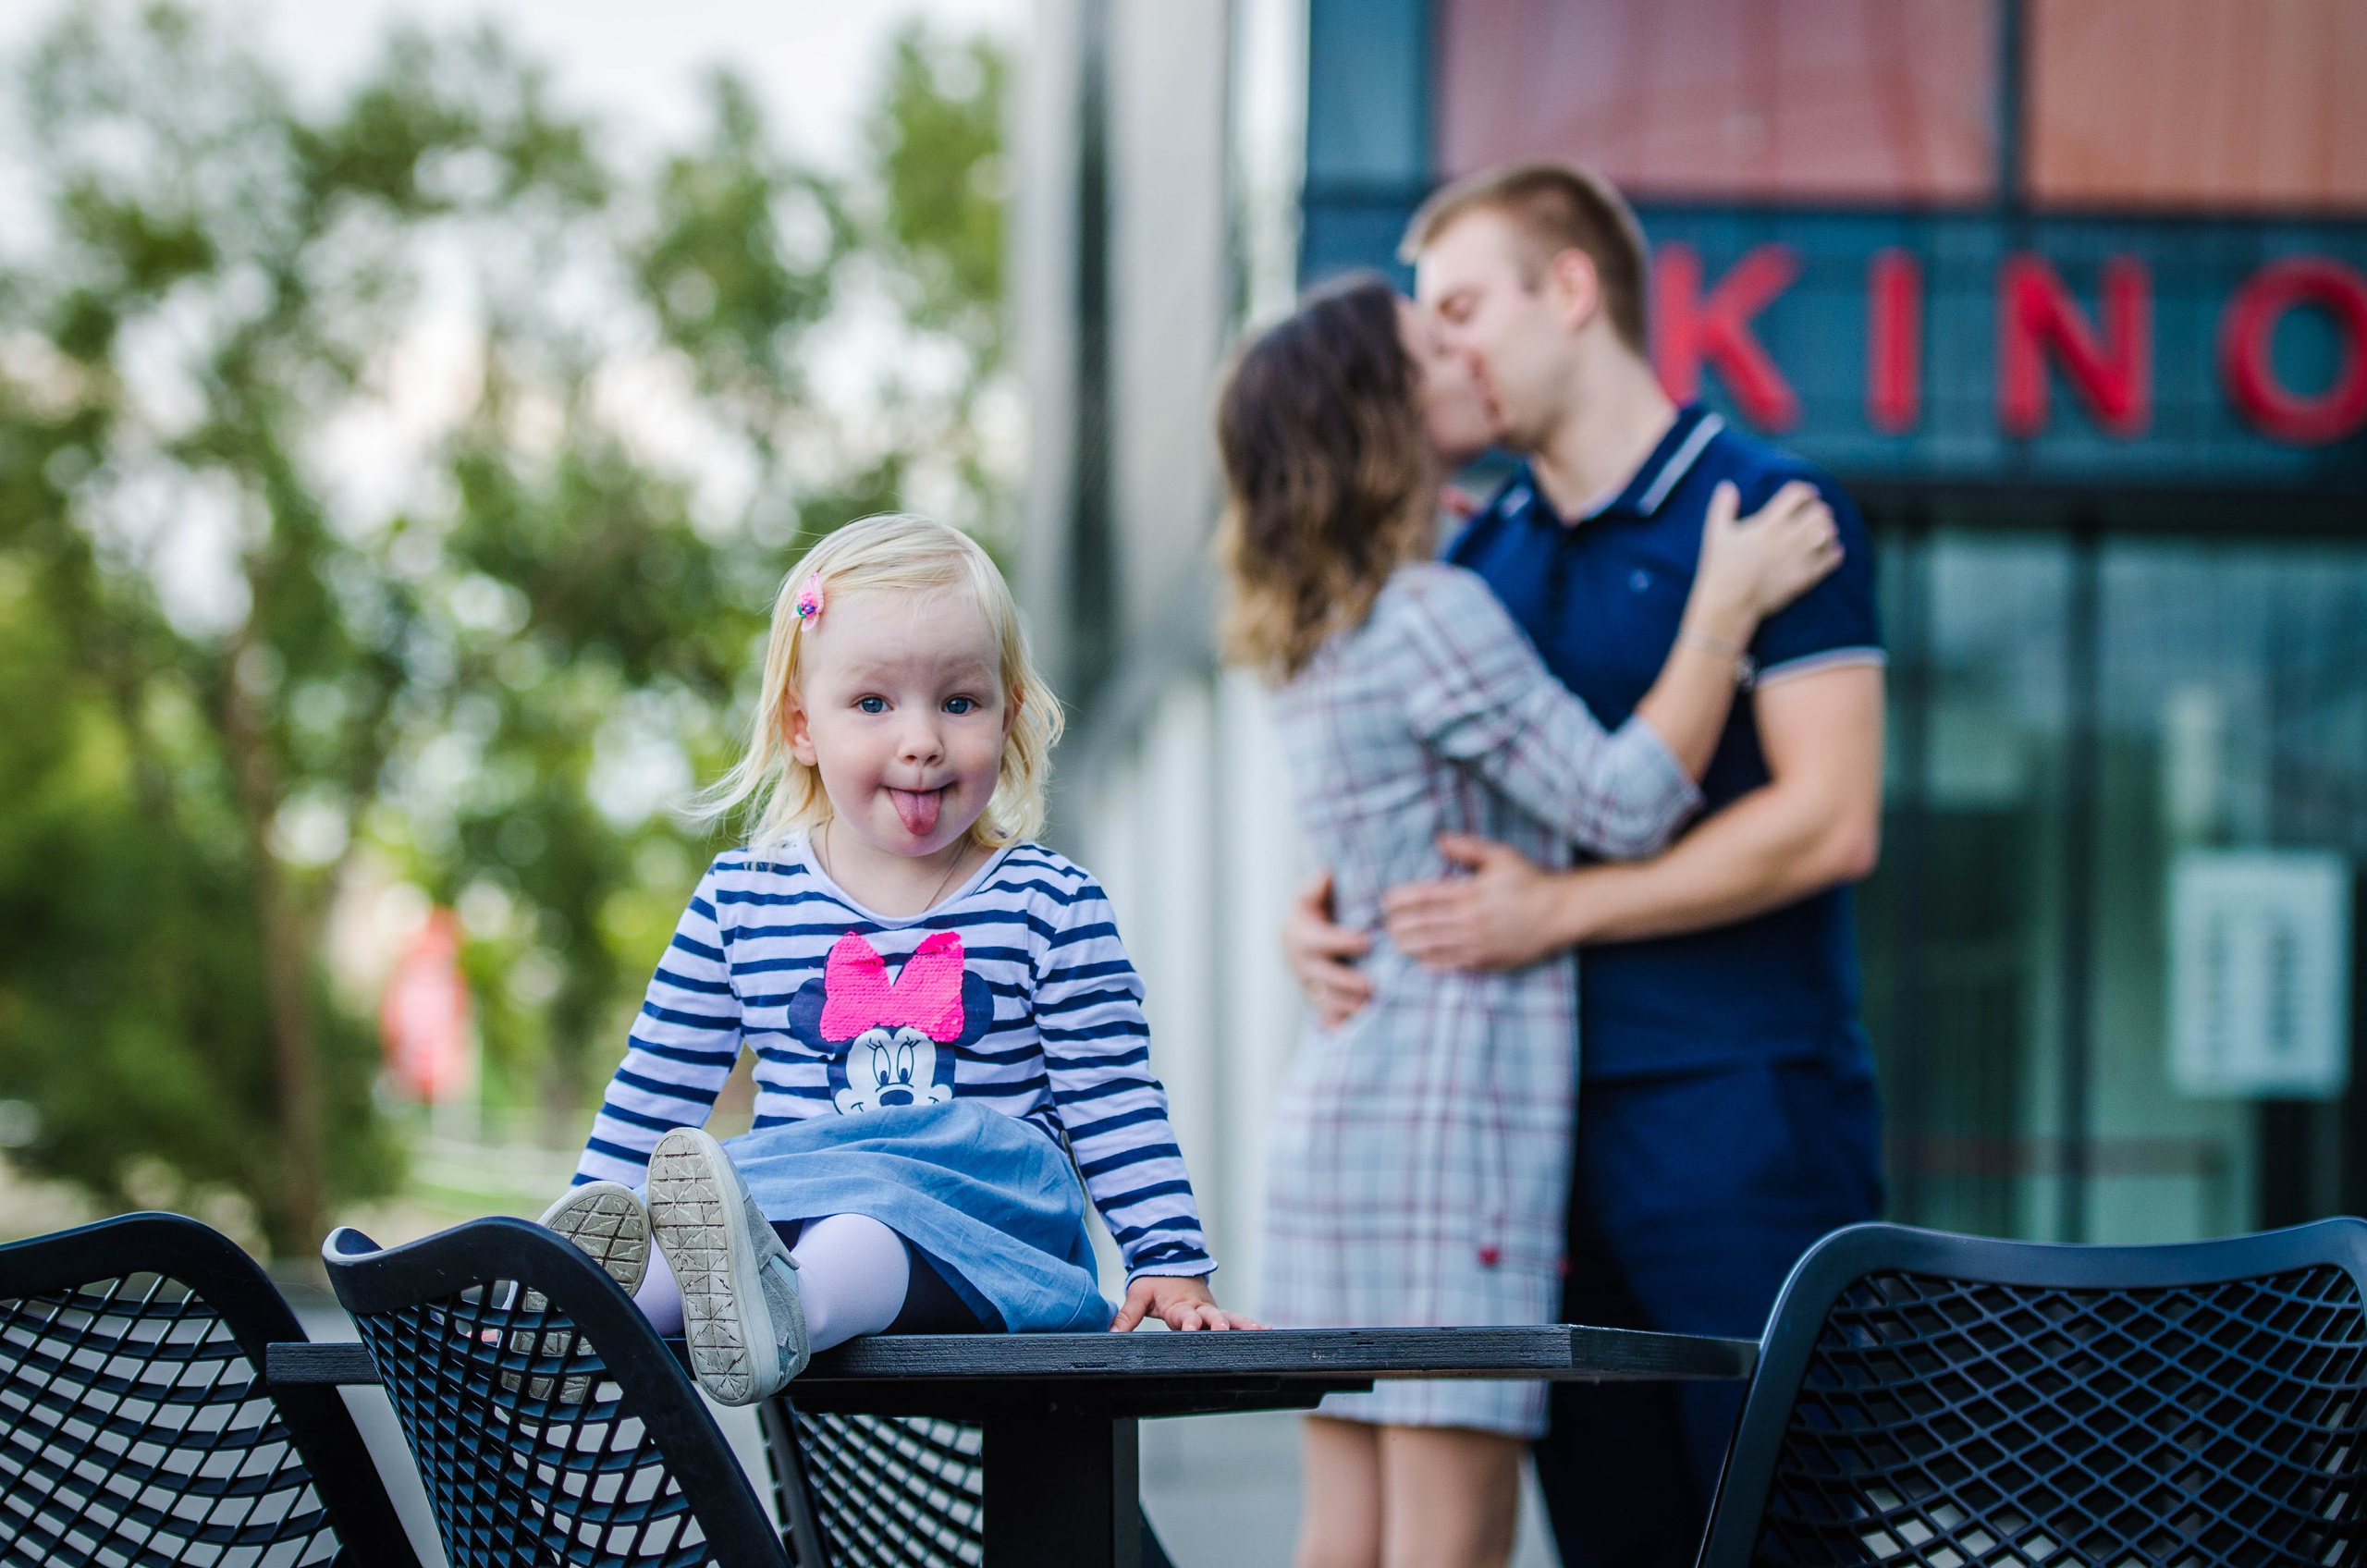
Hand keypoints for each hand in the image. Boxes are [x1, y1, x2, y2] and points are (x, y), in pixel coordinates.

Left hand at [1111, 1273, 1265, 1331]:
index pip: (1184, 1315)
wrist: (1172, 1262)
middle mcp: (1198, 1307)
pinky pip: (1236, 1317)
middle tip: (1223, 1329)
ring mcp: (1211, 1309)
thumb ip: (1126, 1316)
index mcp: (1178, 1304)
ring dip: (1243, 1324)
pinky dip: (1251, 1323)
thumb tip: (1110, 1333)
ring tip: (1259, 1331)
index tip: (1192, 1328)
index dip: (1188, 1322)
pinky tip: (1267, 1330)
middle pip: (1211, 1316)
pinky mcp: (1218, 1311)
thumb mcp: (1138, 1295)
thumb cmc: (1155, 1282)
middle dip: (1219, 1323)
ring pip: (1230, 1316)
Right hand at [1283, 869, 1372, 1026]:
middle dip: (1345, 982)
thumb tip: (1325, 874)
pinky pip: (1327, 1018)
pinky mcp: (1317, 1002)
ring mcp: (1308, 985)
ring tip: (1370, 1007)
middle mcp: (1302, 964)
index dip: (1341, 941)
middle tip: (1370, 986)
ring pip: (1325, 1000)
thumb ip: (1316, 886)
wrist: (1295, 941)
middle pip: (1321, 977)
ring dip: (1346, 1005)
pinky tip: (1361, 1028)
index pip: (1319, 941)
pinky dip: (1341, 1024)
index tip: (1366, 941)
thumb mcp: (1309, 895)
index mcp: (1301, 936)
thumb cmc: (1312, 912)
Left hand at [1381, 834, 1572, 970]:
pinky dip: (1430, 962)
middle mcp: (1469, 920)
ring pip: (1431, 947)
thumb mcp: (1501, 856)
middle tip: (1383, 922)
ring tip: (1394, 940)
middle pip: (1422, 924)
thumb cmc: (1529, 882)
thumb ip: (1468, 847)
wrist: (1560, 914)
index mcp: (1470, 893)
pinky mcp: (1485, 961)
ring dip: (1408, 944)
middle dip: (1397, 924)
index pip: (1424, 896)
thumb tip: (1439, 840)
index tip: (1384, 900)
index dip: (1399, 899)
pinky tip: (1417, 959)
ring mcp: (1477, 944)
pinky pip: (1451, 964)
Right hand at [1691, 479, 1839, 628]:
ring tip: (1824, 531)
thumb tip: (1726, 486)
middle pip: (1818, 512)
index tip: (1809, 493)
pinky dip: (1835, 552)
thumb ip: (1722, 507)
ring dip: (1828, 529)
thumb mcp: (1716, 533)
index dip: (1806, 490)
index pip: (1797, 495)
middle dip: (1820, 510)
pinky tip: (1833, 550)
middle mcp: (1785, 538)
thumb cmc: (1720, 567)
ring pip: (1827, 534)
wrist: (1729, 603)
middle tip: (1818, 513)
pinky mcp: (1803, 577)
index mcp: (1767, 524)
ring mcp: (1796, 558)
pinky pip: (1829, 560)